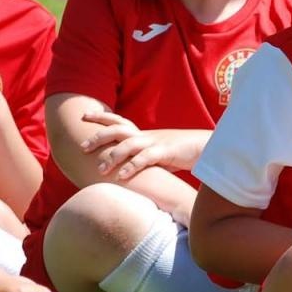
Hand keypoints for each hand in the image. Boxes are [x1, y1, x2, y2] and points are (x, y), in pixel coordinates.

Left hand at [79, 110, 201, 178]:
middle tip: (82, 145)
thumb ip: (145, 157)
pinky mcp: (166, 152)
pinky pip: (145, 159)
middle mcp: (147, 135)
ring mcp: (157, 142)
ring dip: (113, 156)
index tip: (84, 115)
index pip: (119, 121)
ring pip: (129, 145)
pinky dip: (132, 167)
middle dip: (98, 136)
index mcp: (145, 134)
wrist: (209, 147)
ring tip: (100, 169)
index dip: (101, 117)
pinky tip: (122, 176)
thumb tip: (131, 167)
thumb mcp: (160, 153)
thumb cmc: (184, 153)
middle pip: (118, 129)